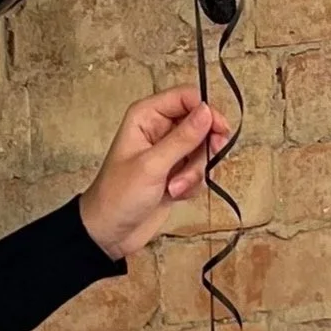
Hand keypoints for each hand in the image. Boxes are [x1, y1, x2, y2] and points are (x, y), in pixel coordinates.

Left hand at [78, 87, 232, 261]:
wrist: (110, 233)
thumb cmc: (118, 195)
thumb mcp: (152, 166)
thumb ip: (182, 139)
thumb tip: (207, 111)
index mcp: (147, 115)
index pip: (186, 97)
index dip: (206, 110)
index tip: (220, 130)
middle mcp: (159, 128)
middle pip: (200, 123)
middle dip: (203, 147)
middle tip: (209, 158)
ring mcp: (169, 151)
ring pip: (202, 149)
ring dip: (194, 171)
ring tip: (174, 188)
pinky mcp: (177, 172)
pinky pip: (200, 169)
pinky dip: (192, 183)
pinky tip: (175, 195)